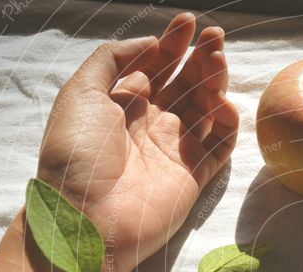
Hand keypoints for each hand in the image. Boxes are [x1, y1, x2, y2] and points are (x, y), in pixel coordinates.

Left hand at [37, 13, 238, 271]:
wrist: (88, 217)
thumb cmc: (77, 155)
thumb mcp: (80, 93)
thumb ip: (110, 59)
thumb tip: (149, 44)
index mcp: (123, 106)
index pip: (155, 68)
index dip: (172, 44)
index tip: (187, 22)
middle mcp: (152, 124)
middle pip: (185, 84)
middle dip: (200, 57)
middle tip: (214, 35)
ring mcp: (175, 150)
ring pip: (206, 108)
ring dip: (215, 82)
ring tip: (218, 59)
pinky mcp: (195, 175)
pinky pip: (220, 144)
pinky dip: (226, 122)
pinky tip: (221, 103)